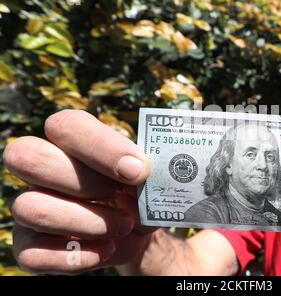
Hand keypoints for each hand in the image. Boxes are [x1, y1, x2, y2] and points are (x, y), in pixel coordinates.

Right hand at [3, 110, 151, 273]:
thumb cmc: (140, 191)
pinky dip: (74, 257)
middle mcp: (42, 169)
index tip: (138, 170)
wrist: (138, 228)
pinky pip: (32, 253)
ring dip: (87, 222)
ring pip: (31, 207)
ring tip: (123, 227)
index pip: (65, 126)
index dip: (100, 147)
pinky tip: (105, 250)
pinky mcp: (29, 244)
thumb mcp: (151, 176)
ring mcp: (30, 206)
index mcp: (73, 141)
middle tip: (119, 196)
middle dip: (83, 181)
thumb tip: (143, 170)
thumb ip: (148, 165)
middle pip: (28, 157)